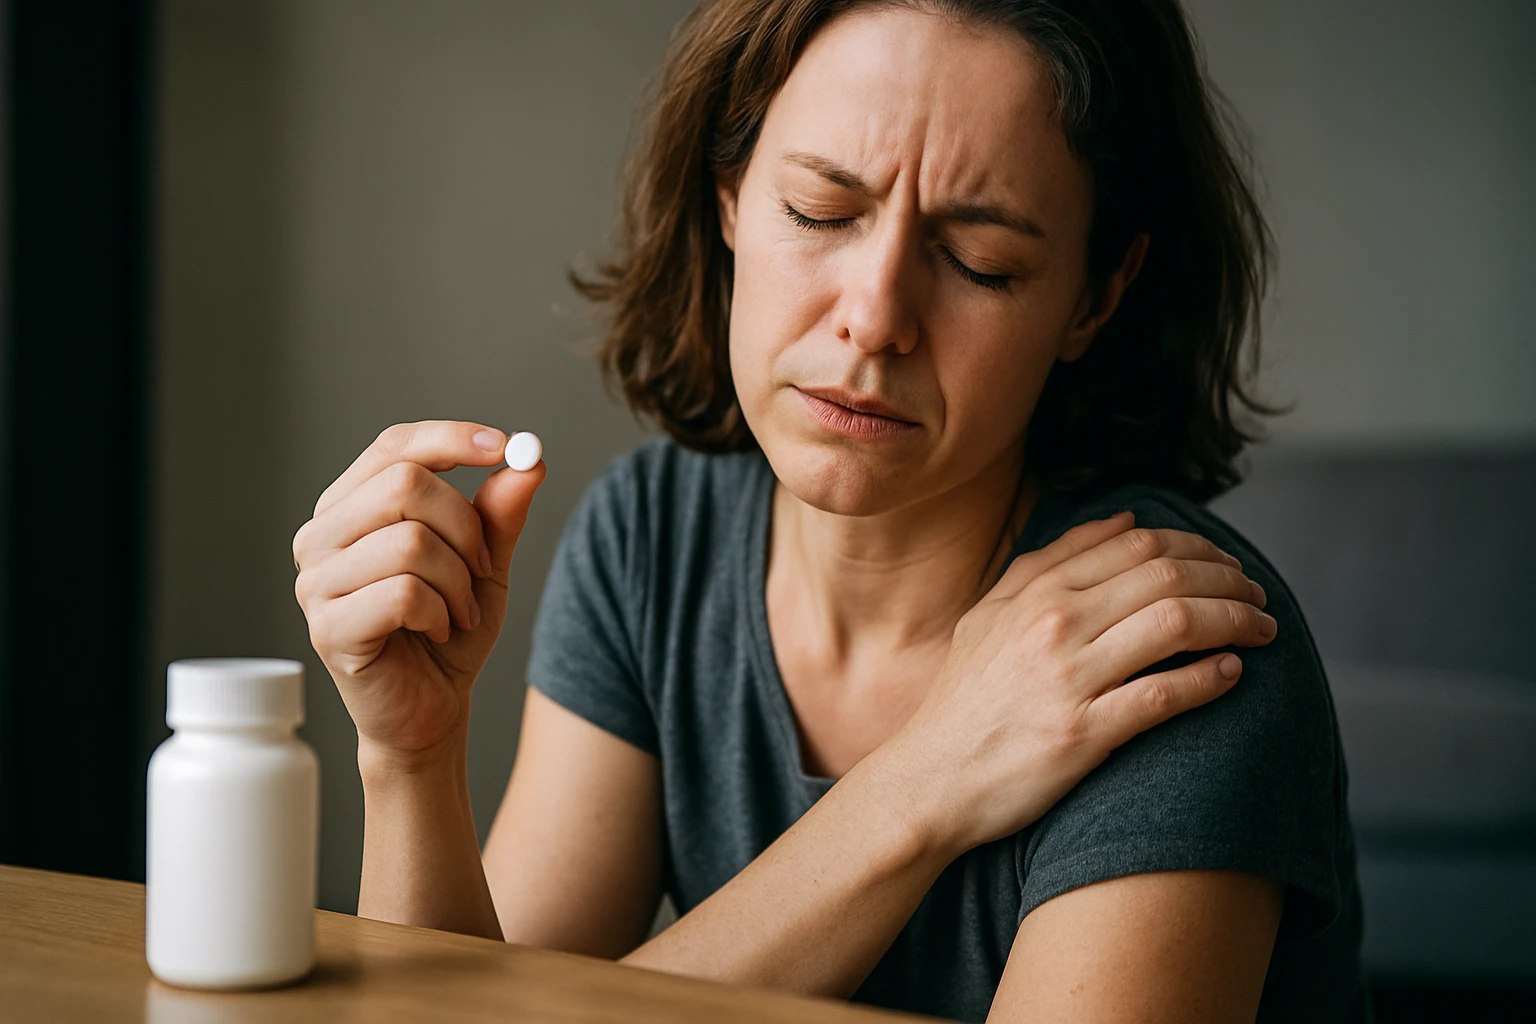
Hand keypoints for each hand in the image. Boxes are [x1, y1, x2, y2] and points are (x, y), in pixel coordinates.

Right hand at [292, 421, 545, 768]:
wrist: (432, 711)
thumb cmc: (449, 631)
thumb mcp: (486, 563)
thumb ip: (500, 512)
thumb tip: (529, 460)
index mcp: (350, 506)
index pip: (396, 446)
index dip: (454, 439)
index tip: (509, 448)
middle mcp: (321, 536)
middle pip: (405, 485)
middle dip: (465, 527)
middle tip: (482, 570)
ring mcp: (316, 582)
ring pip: (409, 540)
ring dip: (458, 580)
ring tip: (459, 611)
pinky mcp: (326, 628)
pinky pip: (404, 593)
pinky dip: (442, 612)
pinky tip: (440, 632)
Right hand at [887, 512, 1273, 855]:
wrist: (930, 781)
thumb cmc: (964, 700)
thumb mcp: (991, 614)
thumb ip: (1052, 561)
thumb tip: (1124, 519)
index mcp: (1036, 591)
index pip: (1139, 544)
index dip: (1198, 547)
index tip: (1228, 565)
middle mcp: (1054, 625)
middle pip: (1168, 577)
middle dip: (1230, 580)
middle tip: (1259, 597)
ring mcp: (1069, 679)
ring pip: (1177, 625)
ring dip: (1235, 621)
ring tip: (1263, 630)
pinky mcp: (1083, 734)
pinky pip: (1164, 695)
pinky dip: (1210, 679)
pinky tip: (1234, 675)